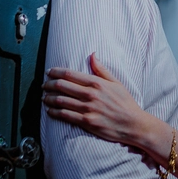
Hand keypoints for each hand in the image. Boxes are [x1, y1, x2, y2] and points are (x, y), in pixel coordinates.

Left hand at [44, 54, 159, 153]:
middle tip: (44, 84)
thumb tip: (92, 54)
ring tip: (44, 97)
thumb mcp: (116, 82)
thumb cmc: (125, 103)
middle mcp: (90, 94)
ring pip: (61, 101)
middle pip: (62, 86)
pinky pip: (65, 116)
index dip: (56, 72)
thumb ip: (101, 69)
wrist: (133, 124)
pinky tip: (50, 111)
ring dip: (49, 98)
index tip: (49, 72)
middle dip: (49, 84)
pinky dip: (54, 112)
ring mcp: (88, 109)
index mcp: (97, 83)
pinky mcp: (86, 122)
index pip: (70, 74)